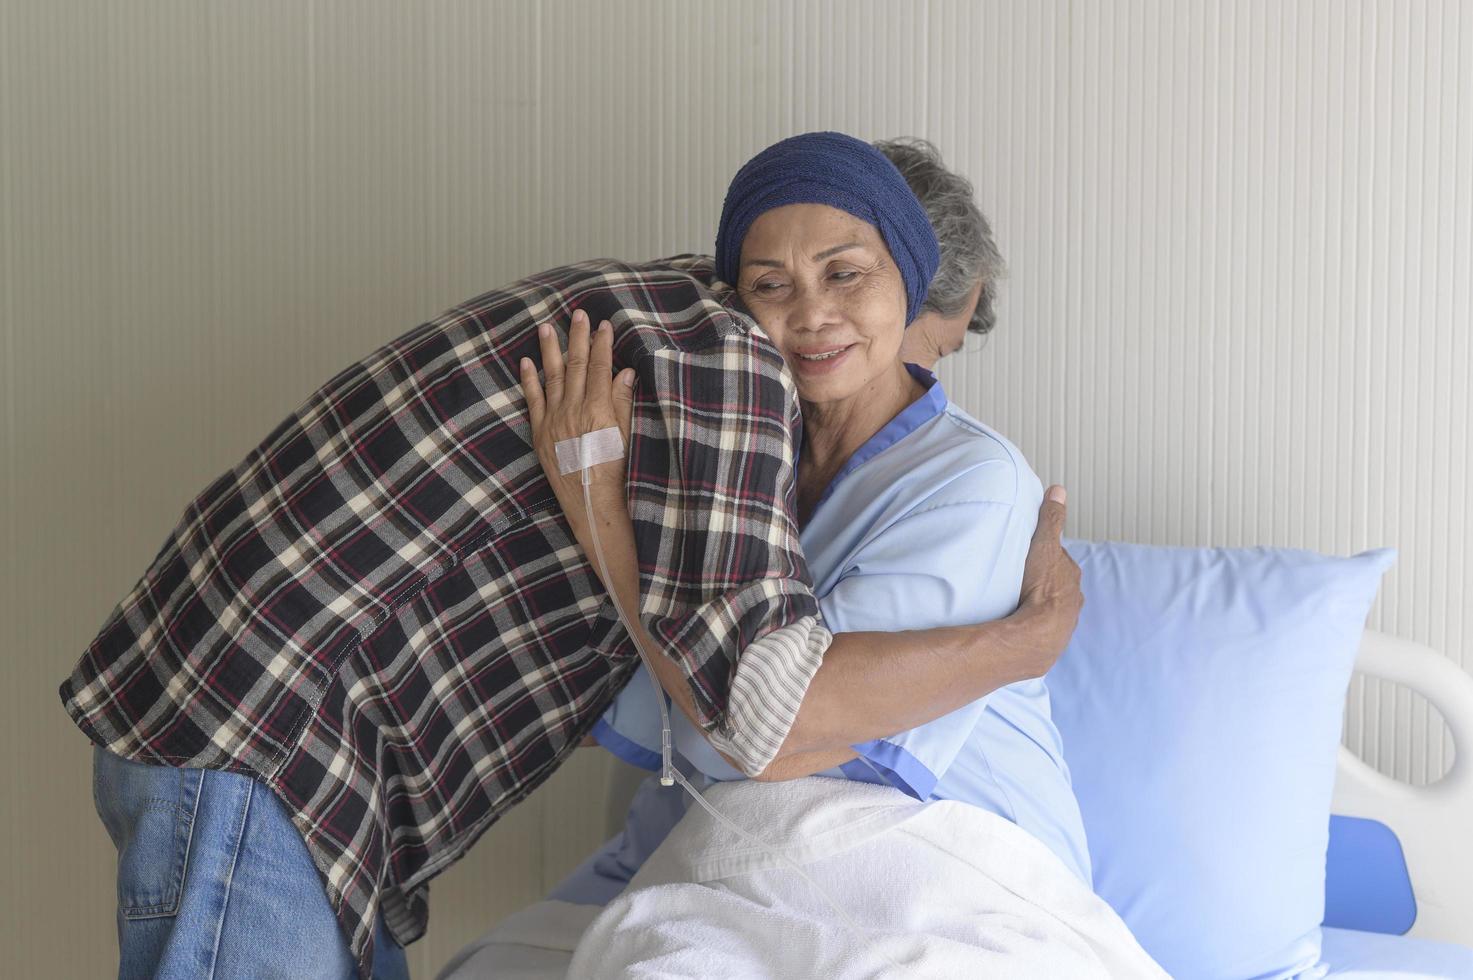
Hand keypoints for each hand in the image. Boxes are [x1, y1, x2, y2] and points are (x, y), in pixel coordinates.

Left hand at [519, 309, 636, 547]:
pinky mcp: (540, 431)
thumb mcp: (625, 435)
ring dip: (550, 349)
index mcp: (598, 408)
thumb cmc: (613, 471)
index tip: (603, 325)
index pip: (601, 367)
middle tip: (577, 313)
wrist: (589, 500)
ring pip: (551, 376)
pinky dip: (529, 379)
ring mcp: (554, 418)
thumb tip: (625, 372)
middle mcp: (574, 408)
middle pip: (577, 365)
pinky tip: (526, 362)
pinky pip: (533, 399)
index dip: (602, 344)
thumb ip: (622, 402)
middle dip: (578, 337)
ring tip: (546, 327)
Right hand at [1012, 485, 1083, 677]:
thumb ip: (1051, 519)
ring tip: (1018, 604)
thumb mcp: (1044, 545)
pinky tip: (1019, 626)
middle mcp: (1073, 600)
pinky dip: (1033, 625)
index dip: (1043, 555)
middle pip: (1056, 585)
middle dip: (1042, 581)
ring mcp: (1064, 623)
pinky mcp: (1051, 643)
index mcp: (1070, 576)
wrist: (1036, 634)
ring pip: (1051, 608)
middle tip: (1020, 578)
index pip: (1057, 560)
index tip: (1029, 554)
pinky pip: (1042, 629)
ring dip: (1037, 605)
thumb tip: (1059, 490)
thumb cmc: (1039, 589)